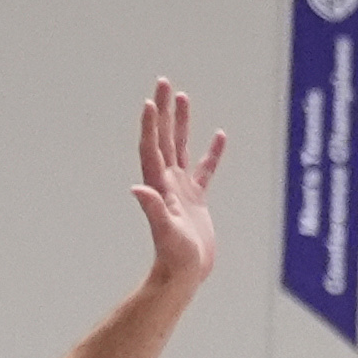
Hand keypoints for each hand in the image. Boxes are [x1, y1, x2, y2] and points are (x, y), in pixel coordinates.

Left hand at [129, 80, 226, 290]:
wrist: (184, 274)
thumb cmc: (175, 257)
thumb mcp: (166, 232)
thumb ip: (152, 209)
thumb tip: (139, 188)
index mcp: (159, 185)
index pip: (153, 147)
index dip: (152, 125)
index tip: (153, 101)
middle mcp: (167, 181)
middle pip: (165, 138)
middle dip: (165, 111)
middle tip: (164, 83)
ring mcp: (181, 188)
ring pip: (181, 146)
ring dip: (182, 122)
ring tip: (183, 97)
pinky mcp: (196, 198)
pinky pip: (205, 168)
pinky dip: (212, 151)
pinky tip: (219, 135)